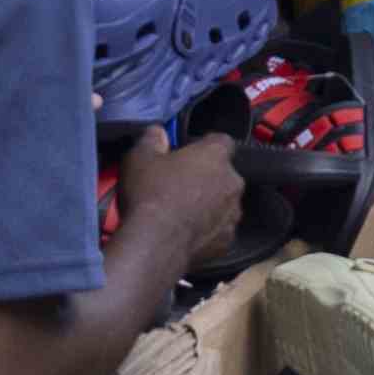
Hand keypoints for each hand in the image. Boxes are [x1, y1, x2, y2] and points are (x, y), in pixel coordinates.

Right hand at [116, 134, 246, 269]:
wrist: (155, 243)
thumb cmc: (149, 194)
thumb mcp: (139, 158)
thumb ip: (152, 139)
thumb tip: (158, 131)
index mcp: (216, 155)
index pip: (221, 141)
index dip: (205, 146)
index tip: (189, 154)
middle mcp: (233, 181)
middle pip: (224, 174)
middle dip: (207, 178)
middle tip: (180, 186)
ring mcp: (234, 213)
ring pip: (225, 203)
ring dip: (210, 205)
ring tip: (183, 214)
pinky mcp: (228, 240)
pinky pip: (220, 230)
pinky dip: (208, 230)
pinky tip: (187, 234)